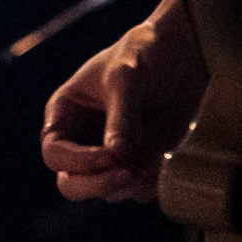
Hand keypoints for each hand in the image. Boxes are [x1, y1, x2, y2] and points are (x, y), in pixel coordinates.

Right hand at [41, 1, 203, 203]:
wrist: (187, 49)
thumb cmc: (148, 51)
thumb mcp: (128, 76)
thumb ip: (121, 116)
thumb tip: (116, 155)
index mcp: (66, 113)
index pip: (54, 153)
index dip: (77, 161)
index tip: (108, 156)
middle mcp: (83, 139)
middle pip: (72, 183)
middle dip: (98, 184)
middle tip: (127, 174)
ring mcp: (111, 154)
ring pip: (105, 192)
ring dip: (127, 185)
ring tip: (152, 162)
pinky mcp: (139, 163)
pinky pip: (135, 190)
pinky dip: (147, 185)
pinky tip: (162, 163)